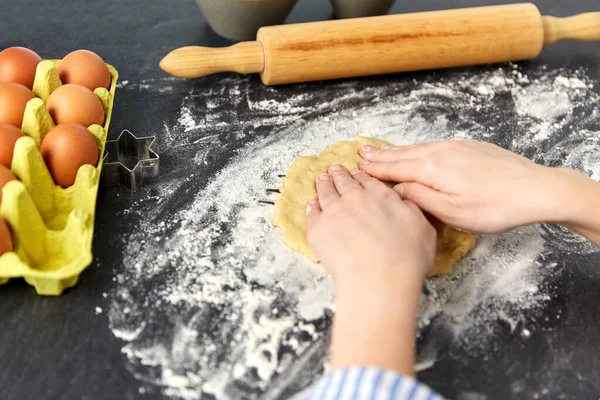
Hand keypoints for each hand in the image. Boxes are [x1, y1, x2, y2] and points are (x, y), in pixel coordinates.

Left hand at [306, 164, 435, 374]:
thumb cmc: (406, 259)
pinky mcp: (317, 228)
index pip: (367, 180)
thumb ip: (411, 208)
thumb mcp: (423, 227)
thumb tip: (402, 199)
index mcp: (381, 195)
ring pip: (325, 191)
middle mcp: (355, 198)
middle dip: (340, 174)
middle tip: (335, 169)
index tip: (356, 172)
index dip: (361, 175)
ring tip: (321, 179)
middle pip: (344, 181)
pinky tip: (312, 204)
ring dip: (324, 183)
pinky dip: (312, 205)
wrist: (378, 279)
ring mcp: (333, 211)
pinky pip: (312, 211)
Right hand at [359, 139, 572, 233]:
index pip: (395, 168)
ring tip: (380, 151)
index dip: (374, 169)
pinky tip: (416, 152)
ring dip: (397, 151)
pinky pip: (434, 146)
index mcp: (432, 169)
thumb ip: (420, 198)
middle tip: (361, 153)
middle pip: (403, 154)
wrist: (536, 189)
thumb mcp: (453, 213)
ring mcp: (456, 147)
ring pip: (418, 148)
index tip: (356, 166)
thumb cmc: (495, 207)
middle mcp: (440, 152)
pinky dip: (417, 149)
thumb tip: (397, 189)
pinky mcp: (470, 146)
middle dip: (380, 155)